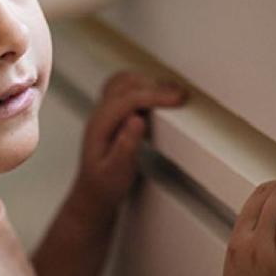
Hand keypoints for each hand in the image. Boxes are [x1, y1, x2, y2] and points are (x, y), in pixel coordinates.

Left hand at [70, 71, 185, 222]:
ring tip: (171, 93)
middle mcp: (100, 114)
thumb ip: (126, 146)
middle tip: (180, 95)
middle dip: (155, 86)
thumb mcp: (117, 172)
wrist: (95, 192)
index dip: (154, 95)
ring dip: (149, 83)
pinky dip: (143, 87)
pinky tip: (157, 97)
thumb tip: (136, 119)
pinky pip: (126, 89)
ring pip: (125, 82)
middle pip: (126, 85)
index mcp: (100, 125)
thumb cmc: (105, 185)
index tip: (176, 98)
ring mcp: (105, 112)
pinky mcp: (113, 114)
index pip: (128, 99)